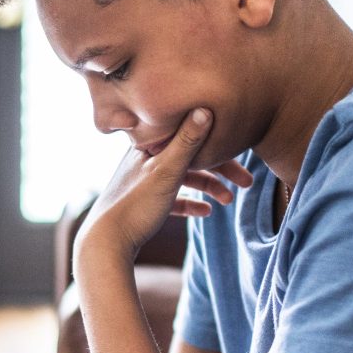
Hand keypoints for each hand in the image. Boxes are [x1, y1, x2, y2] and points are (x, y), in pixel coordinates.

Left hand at [77, 108, 251, 265]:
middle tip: (248, 182)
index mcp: (147, 146)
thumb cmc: (134, 206)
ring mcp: (142, 183)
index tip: (241, 152)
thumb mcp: (166, 171)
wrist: (104, 244)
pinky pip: (171, 199)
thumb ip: (187, 142)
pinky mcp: (142, 205)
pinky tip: (206, 212)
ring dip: (208, 187)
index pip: (188, 136)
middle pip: (189, 158)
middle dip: (220, 169)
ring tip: (228, 201)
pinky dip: (190, 203)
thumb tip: (205, 107)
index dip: (216, 143)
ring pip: (183, 178)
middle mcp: (143, 160)